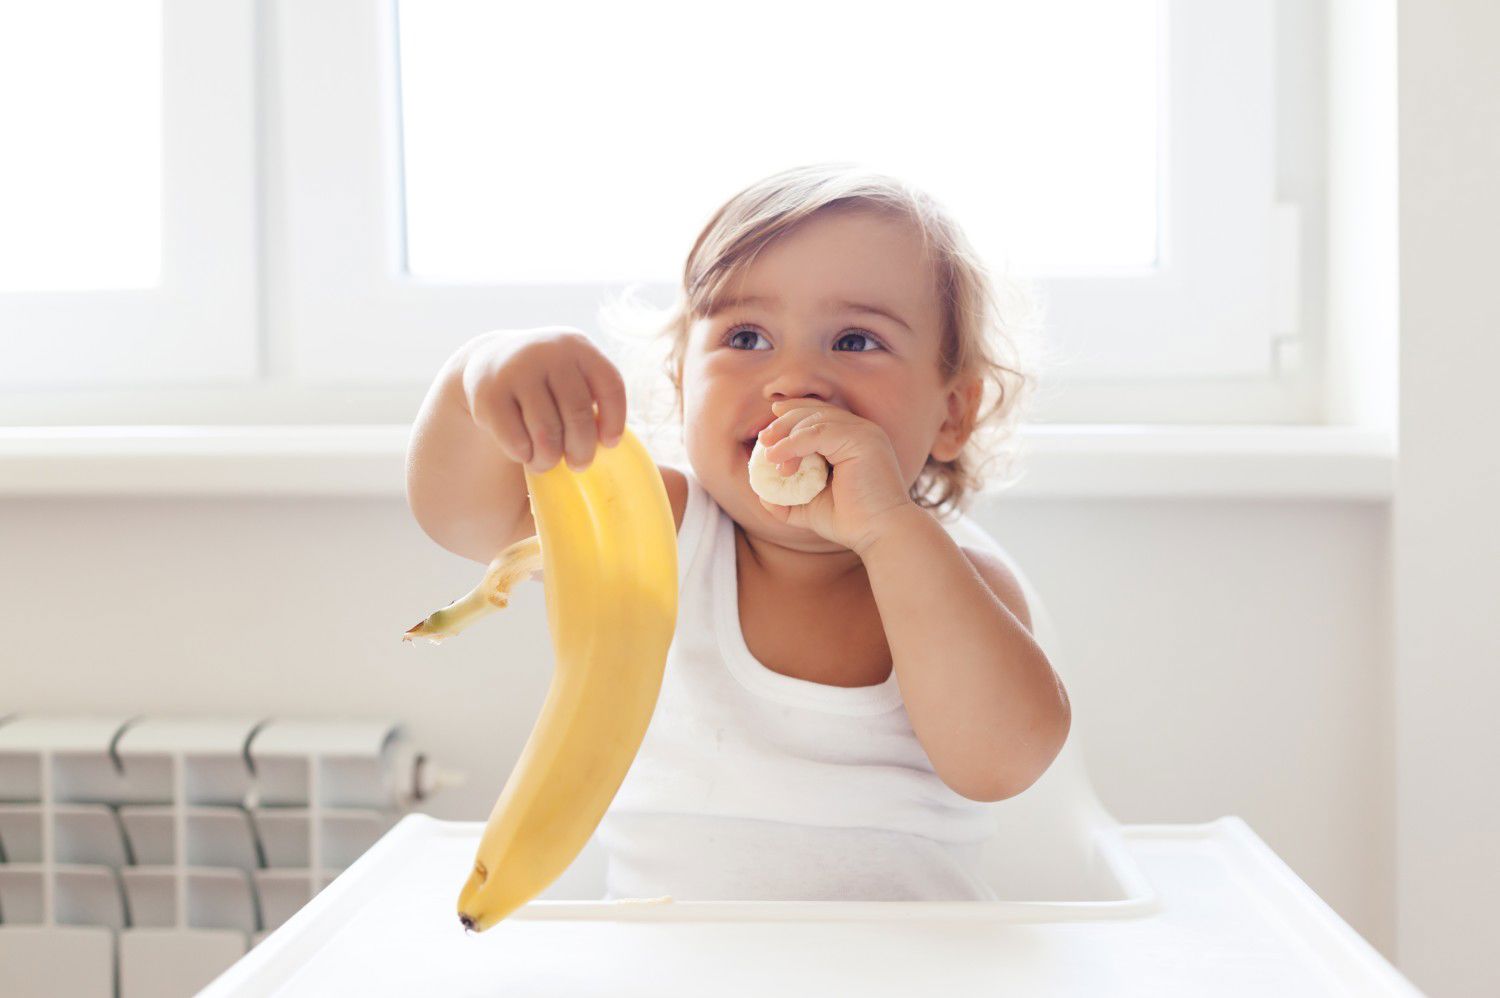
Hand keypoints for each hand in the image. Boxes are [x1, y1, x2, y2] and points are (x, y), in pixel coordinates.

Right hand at [461, 328, 627, 472]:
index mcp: (580, 348)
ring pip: (546, 431)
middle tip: (580, 464)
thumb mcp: (576, 379)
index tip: (609, 444)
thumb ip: (606, 408)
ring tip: (549, 463)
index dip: (615, 420)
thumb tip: (676, 480)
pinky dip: (524, 455)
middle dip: (582, 450)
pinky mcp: (488, 393)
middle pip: (579, 413)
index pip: (610, 385)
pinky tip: (525, 454)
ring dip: (550, 458)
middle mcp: (549, 352)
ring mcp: (516, 370)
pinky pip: (515, 439)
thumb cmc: (550, 385)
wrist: (490, 361)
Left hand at [756, 399, 918, 554]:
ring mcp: (864, 433)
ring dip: (787, 435)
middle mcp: (861, 431)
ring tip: (770, 457)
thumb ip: (788, 500)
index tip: (769, 424)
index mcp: (854, 439)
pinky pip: (819, 432)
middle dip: (784, 422)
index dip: (793, 412)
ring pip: (816, 419)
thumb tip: (762, 496)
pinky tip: (778, 457)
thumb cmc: (851, 522)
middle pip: (816, 411)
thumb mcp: (811, 507)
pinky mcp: (862, 440)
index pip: (821, 414)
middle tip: (763, 440)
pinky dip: (794, 442)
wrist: (879, 534)